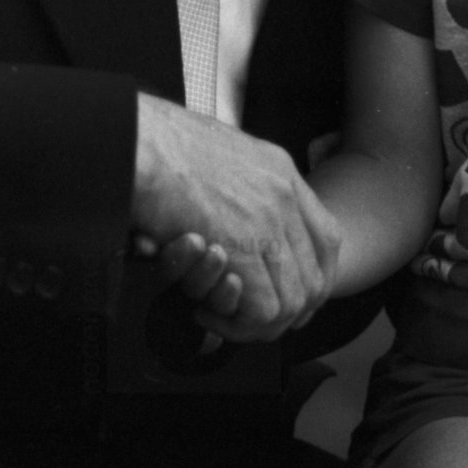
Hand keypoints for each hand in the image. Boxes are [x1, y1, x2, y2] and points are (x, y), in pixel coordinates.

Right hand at [131, 95, 340, 337]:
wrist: (140, 143)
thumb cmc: (160, 145)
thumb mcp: (220, 153)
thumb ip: (240, 185)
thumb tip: (237, 221)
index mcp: (280, 169)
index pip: (327, 238)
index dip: (314, 278)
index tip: (294, 299)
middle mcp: (284, 194)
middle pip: (316, 275)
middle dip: (288, 311)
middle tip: (251, 321)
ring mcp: (269, 220)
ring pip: (293, 300)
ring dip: (258, 323)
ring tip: (221, 317)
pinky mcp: (244, 247)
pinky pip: (264, 310)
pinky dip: (237, 323)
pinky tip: (206, 311)